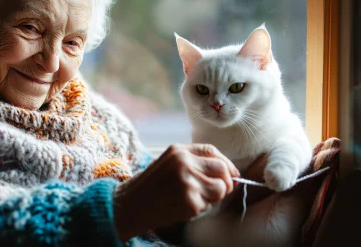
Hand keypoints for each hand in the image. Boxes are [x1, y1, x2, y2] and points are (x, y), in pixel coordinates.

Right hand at [113, 144, 239, 241]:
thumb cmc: (149, 187)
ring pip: (220, 189)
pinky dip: (201, 209)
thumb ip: (192, 163)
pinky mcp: (190, 201)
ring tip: (195, 200)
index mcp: (178, 151)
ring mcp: (188, 181)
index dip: (225, 163)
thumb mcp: (168, 164)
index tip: (230, 174)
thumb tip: (226, 172)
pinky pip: (209, 205)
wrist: (130, 205)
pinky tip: (184, 208)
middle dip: (225, 182)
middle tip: (218, 191)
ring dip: (214, 197)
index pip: (212, 151)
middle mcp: (184, 162)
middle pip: (221, 169)